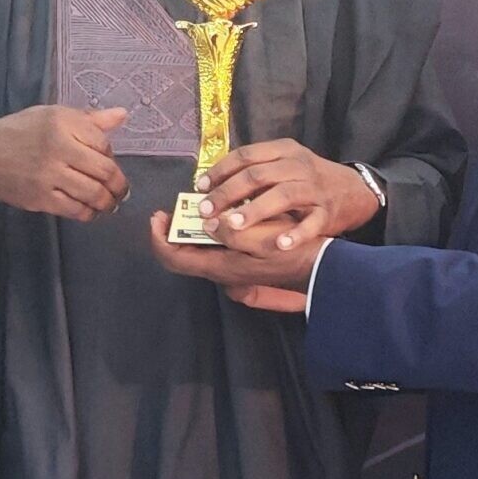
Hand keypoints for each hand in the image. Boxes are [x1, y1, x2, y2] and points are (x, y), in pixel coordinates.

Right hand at [0, 105, 131, 221]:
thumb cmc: (23, 131)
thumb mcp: (53, 115)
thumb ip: (89, 118)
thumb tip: (123, 115)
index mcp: (62, 123)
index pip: (103, 143)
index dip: (111, 155)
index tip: (109, 161)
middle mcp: (58, 148)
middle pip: (103, 170)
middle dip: (118, 184)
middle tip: (122, 190)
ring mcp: (49, 175)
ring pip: (93, 193)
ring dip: (108, 202)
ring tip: (110, 203)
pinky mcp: (41, 198)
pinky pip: (75, 209)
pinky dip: (89, 213)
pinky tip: (91, 211)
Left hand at [148, 211, 318, 313]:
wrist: (320, 268)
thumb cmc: (291, 252)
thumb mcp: (260, 239)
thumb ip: (230, 232)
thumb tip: (207, 223)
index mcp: (220, 267)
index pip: (174, 258)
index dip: (158, 238)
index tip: (158, 216)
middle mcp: (221, 272)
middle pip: (182, 255)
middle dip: (173, 230)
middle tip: (175, 207)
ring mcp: (231, 271)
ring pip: (198, 252)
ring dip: (191, 230)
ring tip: (195, 207)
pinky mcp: (243, 265)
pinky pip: (216, 251)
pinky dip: (208, 237)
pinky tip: (215, 221)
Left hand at [194, 140, 381, 255]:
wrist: (356, 190)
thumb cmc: (310, 179)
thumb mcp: (285, 164)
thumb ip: (256, 171)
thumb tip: (214, 185)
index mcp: (283, 151)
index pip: (245, 155)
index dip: (220, 170)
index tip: (200, 187)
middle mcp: (298, 165)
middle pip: (257, 175)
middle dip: (228, 193)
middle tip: (207, 210)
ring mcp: (314, 188)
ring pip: (281, 196)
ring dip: (254, 211)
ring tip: (233, 226)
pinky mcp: (328, 211)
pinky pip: (311, 223)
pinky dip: (295, 234)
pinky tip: (278, 245)